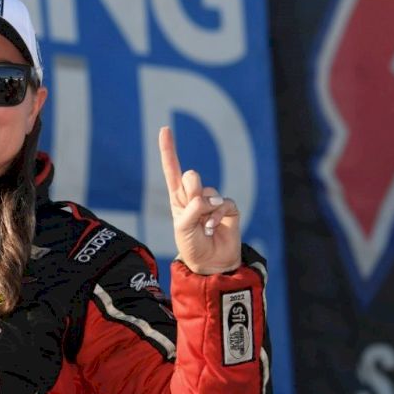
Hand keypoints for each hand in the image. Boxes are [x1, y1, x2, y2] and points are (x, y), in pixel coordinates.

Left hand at [159, 126, 241, 274]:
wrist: (210, 264)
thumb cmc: (192, 246)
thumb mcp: (183, 228)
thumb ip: (193, 209)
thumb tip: (210, 198)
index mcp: (178, 198)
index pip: (172, 170)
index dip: (169, 150)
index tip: (165, 129)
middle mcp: (194, 196)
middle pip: (191, 176)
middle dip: (191, 190)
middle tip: (193, 208)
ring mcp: (212, 201)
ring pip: (208, 191)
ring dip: (204, 212)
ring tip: (203, 227)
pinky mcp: (228, 209)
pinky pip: (223, 203)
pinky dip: (216, 216)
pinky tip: (212, 228)